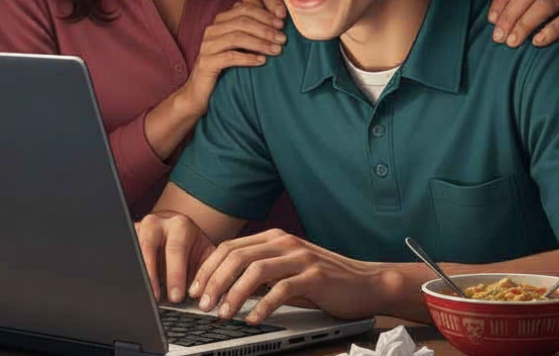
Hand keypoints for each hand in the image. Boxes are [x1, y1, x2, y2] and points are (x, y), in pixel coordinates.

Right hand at [136, 210, 215, 302]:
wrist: (174, 229)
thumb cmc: (190, 247)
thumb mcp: (203, 253)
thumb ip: (208, 270)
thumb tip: (212, 296)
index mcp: (180, 225)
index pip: (176, 249)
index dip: (175, 274)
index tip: (176, 296)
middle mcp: (157, 223)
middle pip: (149, 246)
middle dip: (152, 276)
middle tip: (155, 300)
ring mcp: (138, 229)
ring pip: (134, 250)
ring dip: (138, 274)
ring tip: (143, 296)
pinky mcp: (127, 237)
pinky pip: (124, 254)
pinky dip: (129, 272)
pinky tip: (134, 287)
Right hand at [182, 0, 286, 114]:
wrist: (201, 90)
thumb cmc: (226, 65)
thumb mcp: (240, 45)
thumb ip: (252, 29)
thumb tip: (279, 20)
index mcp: (221, 21)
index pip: (244, 8)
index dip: (264, 14)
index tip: (282, 23)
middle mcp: (212, 29)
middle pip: (242, 21)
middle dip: (265, 29)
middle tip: (283, 38)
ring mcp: (207, 45)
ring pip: (236, 38)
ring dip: (260, 43)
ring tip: (277, 50)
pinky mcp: (206, 62)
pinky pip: (229, 57)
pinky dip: (248, 58)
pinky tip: (262, 61)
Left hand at [187, 230, 391, 324]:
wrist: (365, 283)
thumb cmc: (322, 280)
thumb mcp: (287, 270)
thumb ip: (261, 271)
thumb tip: (223, 287)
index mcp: (274, 238)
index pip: (231, 248)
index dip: (208, 268)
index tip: (194, 290)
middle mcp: (284, 242)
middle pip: (238, 256)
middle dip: (214, 281)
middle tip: (202, 304)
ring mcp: (300, 257)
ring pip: (256, 271)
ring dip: (234, 294)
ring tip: (223, 314)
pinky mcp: (315, 276)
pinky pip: (282, 289)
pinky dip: (264, 306)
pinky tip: (253, 320)